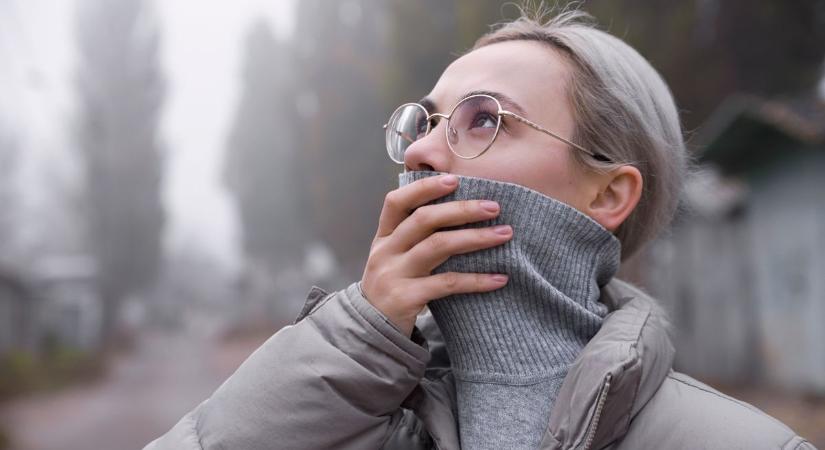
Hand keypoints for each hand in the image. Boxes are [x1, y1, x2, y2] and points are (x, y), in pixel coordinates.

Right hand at [361, 174, 511, 336]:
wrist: (371, 334)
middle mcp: (385, 252)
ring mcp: (393, 275)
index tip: (454, 179)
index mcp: (384, 238)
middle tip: (493, 207)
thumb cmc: (393, 289)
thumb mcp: (395, 260)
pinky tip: (499, 279)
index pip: (396, 202)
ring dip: (475, 237)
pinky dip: (476, 280)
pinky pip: (447, 284)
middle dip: (461, 210)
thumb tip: (460, 212)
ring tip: (504, 234)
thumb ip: (415, 238)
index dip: (424, 188)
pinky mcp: (405, 298)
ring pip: (437, 246)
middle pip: (424, 220)